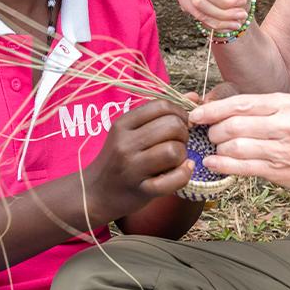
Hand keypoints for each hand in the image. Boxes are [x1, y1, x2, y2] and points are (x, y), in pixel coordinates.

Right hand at [86, 100, 193, 220]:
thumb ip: (160, 114)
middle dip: (184, 133)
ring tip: (177, 158)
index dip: (179, 112)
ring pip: (173, 150)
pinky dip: (184, 174)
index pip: (161, 106)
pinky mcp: (141, 190)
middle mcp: (125, 143)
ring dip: (183, 154)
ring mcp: (132, 167)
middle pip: (171, 126)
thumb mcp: (132, 131)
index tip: (180, 123)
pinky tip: (183, 170)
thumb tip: (194, 96)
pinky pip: (173, 179)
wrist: (95, 193)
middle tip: (178, 142)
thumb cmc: (119, 158)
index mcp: (123, 124)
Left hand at [188, 93, 289, 203]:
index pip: (240, 103)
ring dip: (218, 148)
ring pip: (234, 146)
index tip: (196, 115)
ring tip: (216, 148)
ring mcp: (281, 148)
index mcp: (285, 103)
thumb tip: (216, 108)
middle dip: (213, 131)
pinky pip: (241, 167)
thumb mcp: (289, 112)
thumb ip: (257, 110)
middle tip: (208, 134)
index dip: (213, 109)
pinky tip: (213, 163)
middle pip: (233, 125)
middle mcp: (284, 123)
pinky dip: (222, 164)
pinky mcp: (277, 170)